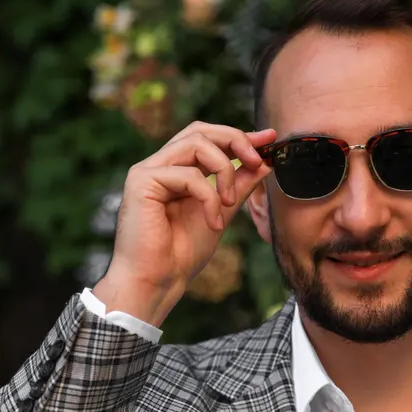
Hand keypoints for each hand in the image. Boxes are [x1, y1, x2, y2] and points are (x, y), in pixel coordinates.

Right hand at [93, 121, 275, 325]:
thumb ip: (238, 187)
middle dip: (235, 140)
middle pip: (200, 130)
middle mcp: (159, 165)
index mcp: (175, 171)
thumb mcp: (220, 213)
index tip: (269, 138)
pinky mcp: (142, 181)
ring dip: (224, 170)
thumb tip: (263, 163)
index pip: (207, 139)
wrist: (157, 281)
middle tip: (258, 160)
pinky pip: (189, 174)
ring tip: (228, 203)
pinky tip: (213, 223)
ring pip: (196, 144)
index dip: (238, 136)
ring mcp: (148, 171)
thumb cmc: (181, 254)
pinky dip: (209, 197)